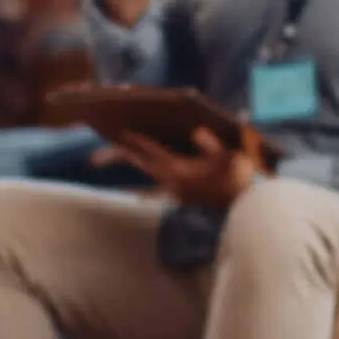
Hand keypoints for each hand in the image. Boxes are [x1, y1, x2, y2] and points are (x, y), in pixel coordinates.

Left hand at [112, 127, 257, 210]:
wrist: (244, 207)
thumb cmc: (239, 179)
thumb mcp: (230, 156)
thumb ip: (211, 145)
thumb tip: (197, 132)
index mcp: (179, 169)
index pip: (152, 151)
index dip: (137, 140)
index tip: (122, 131)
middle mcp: (172, 181)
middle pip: (140, 165)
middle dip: (120, 157)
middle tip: (94, 159)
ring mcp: (175, 191)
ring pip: (146, 175)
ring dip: (131, 167)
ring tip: (107, 164)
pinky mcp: (181, 196)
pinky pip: (157, 191)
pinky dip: (145, 190)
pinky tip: (137, 196)